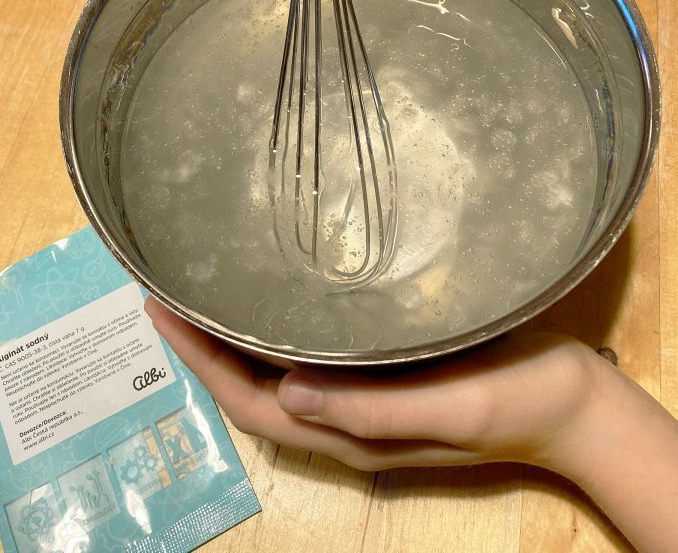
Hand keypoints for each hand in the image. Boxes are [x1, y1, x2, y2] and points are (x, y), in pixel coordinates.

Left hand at [144, 294, 603, 471]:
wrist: (571, 402)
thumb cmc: (518, 398)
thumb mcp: (452, 405)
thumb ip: (372, 407)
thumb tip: (287, 392)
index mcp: (352, 433)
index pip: (254, 402)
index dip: (202, 363)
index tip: (160, 315)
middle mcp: (345, 420)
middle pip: (254, 391)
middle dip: (204, 350)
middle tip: (165, 298)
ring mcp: (363, 400)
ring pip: (277, 377)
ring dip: (232, 343)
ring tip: (199, 298)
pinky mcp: (383, 377)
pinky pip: (311, 360)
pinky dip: (275, 337)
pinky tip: (267, 307)